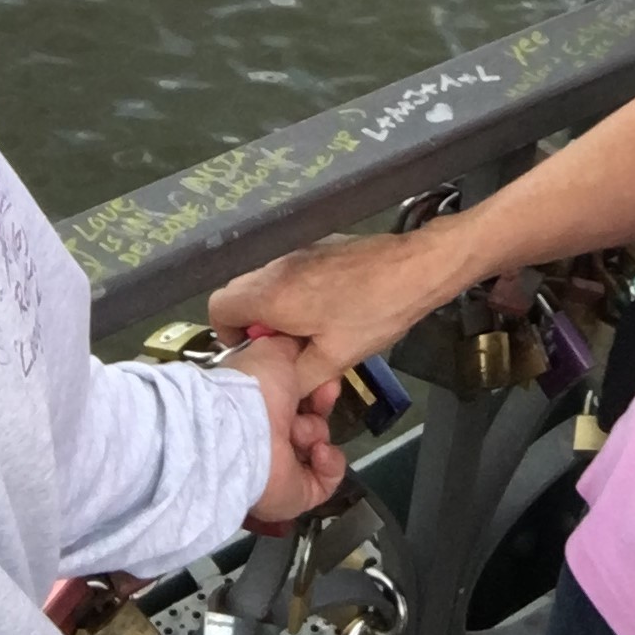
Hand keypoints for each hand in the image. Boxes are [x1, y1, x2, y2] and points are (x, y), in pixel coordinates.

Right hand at [211, 224, 468, 397]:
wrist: (416, 267)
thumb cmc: (373, 313)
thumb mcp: (334, 359)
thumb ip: (297, 377)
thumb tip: (278, 387)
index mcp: (272, 293)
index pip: (218, 307)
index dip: (228, 335)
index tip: (256, 353)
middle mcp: (277, 267)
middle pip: (241, 295)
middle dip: (255, 326)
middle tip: (286, 349)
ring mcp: (298, 252)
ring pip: (267, 284)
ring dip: (277, 311)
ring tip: (311, 334)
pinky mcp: (319, 247)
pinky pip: (291, 274)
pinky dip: (296, 295)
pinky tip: (331, 312)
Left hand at [220, 333, 346, 523]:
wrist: (242, 433)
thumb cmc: (256, 388)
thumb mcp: (273, 349)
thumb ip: (288, 346)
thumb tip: (298, 341)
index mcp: (259, 402)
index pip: (295, 395)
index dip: (313, 383)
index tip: (323, 374)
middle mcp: (268, 433)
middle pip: (310, 418)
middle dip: (321, 404)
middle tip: (325, 394)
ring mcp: (282, 467)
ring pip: (319, 443)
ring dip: (315, 432)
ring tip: (298, 431)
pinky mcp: (297, 493)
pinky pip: (328, 477)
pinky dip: (329, 463)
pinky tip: (317, 452)